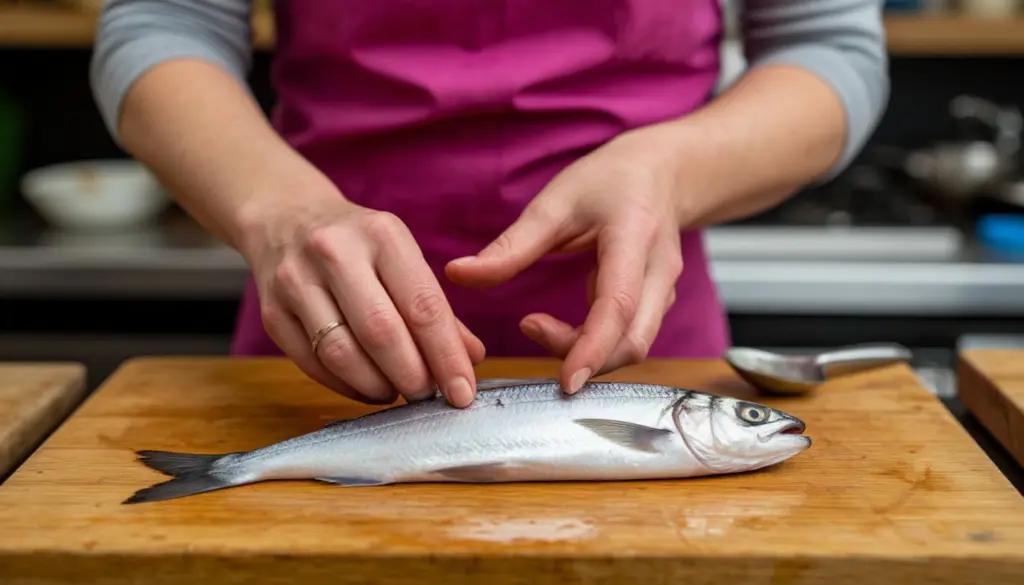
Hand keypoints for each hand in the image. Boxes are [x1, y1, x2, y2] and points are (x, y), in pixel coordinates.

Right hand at [241, 190, 484, 406]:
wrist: (285, 217)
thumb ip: (437, 308)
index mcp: (381, 234)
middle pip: (381, 332)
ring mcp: (296, 281)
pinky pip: (312, 364)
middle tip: (429, 396)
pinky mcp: (272, 312)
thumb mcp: (401, 256)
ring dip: (377, 385)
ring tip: (396, 391)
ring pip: (341, 353)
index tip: (463, 392)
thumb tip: (471, 358)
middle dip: (412, 376)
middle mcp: (335, 252)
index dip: (446, 356)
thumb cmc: (357, 243)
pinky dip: (345, 386)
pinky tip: (365, 386)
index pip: (422, 305)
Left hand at [445, 124, 684, 392]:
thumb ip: (510, 246)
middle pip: (634, 340)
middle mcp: (660, 269)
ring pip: (635, 345)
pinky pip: (630, 338)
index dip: (593, 348)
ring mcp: (665, 289)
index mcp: (635, 237)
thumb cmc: (607, 181)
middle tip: (530, 331)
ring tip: (538, 326)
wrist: (662, 172)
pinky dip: (596, 346)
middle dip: (586, 358)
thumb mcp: (555, 202)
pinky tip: (562, 329)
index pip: (619, 305)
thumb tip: (456, 274)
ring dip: (587, 353)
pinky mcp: (657, 302)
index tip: (566, 380)